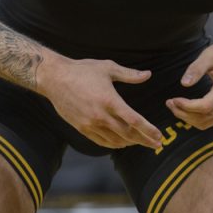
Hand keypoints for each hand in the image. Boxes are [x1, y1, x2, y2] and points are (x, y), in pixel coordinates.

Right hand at [45, 58, 160, 147]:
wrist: (54, 78)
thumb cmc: (82, 70)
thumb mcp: (107, 68)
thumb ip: (129, 74)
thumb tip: (148, 75)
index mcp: (110, 100)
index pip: (134, 120)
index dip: (148, 130)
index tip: (159, 135)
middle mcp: (100, 115)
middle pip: (127, 134)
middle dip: (144, 140)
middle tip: (156, 144)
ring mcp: (90, 124)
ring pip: (115, 140)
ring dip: (130, 143)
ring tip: (141, 143)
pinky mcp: (81, 128)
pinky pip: (101, 141)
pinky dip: (114, 144)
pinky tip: (122, 143)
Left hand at [167, 41, 212, 128]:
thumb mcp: (210, 55)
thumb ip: (196, 69)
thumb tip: (184, 83)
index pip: (205, 106)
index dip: (187, 106)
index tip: (174, 99)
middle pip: (203, 117)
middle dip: (183, 113)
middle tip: (169, 103)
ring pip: (205, 123)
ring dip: (187, 118)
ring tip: (174, 106)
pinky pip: (209, 122)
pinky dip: (195, 119)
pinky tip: (185, 110)